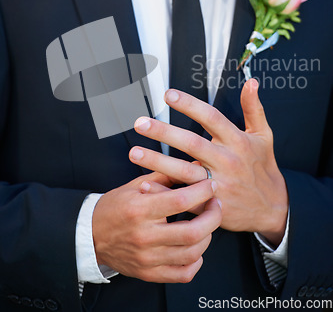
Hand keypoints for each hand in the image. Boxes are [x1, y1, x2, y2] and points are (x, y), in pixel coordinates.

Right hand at [92, 171, 221, 282]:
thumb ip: (166, 175)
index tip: (211, 184)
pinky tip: (196, 247)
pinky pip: (183, 274)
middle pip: (192, 231)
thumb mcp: (136, 185)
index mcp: (140, 209)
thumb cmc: (115, 206)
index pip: (180, 200)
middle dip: (213, 216)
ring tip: (208, 223)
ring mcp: (147, 258)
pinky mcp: (149, 273)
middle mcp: (144, 236)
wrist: (90, 235)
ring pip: (192, 253)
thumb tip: (193, 164)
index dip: (203, 191)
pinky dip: (196, 261)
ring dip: (208, 236)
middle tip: (216, 204)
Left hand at [130, 79, 288, 246]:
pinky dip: (165, 190)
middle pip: (192, 143)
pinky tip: (145, 183)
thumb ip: (254, 108)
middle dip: (164, 132)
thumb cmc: (263, 167)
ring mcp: (219, 184)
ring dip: (157, 161)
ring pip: (184, 171)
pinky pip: (185, 198)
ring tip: (134, 152)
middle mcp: (227, 161)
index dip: (189, 105)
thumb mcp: (264, 135)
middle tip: (140, 122)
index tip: (168, 94)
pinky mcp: (212, 205)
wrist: (273, 208)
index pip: (211, 118)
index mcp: (238, 141)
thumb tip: (251, 81)